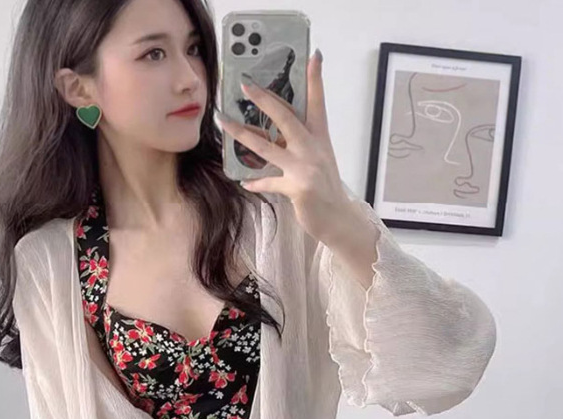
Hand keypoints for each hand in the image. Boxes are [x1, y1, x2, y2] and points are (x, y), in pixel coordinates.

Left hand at [215, 49, 348, 240]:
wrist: (337, 219)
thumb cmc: (324, 189)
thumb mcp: (317, 160)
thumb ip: (297, 145)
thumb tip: (270, 134)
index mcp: (320, 138)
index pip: (318, 103)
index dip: (316, 79)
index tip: (314, 55)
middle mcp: (313, 148)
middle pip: (286, 118)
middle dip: (264, 100)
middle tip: (246, 85)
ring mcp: (305, 168)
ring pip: (267, 147)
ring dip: (242, 135)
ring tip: (224, 124)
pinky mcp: (297, 188)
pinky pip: (268, 182)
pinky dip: (255, 183)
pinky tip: (244, 181)